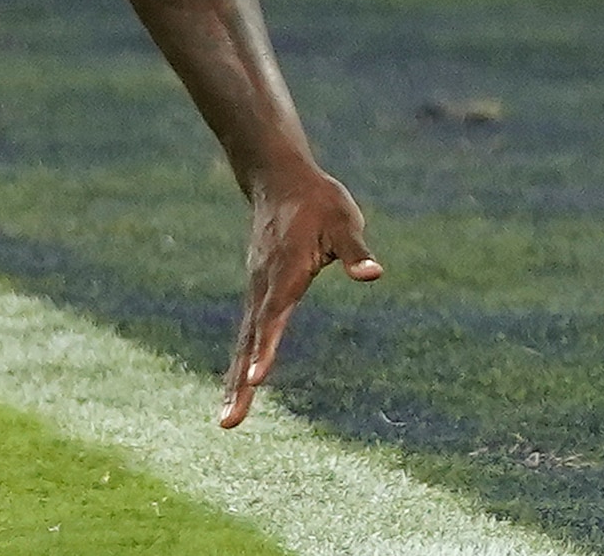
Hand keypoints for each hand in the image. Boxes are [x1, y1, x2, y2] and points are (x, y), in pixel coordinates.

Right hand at [221, 157, 379, 428]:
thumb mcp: (344, 220)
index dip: (265, 349)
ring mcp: (256, 290)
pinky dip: (240, 362)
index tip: (254, 379)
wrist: (278, 179)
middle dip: (239, 384)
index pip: (273, 316)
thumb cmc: (318, 201)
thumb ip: (356, 251)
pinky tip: (238, 386)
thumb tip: (374, 274)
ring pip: (244, 341)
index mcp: (285, 272)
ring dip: (234, 382)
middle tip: (229, 423)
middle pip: (250, 341)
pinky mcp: (256, 291)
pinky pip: (247, 333)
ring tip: (228, 421)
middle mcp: (263, 286)